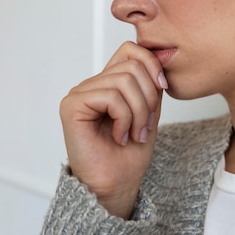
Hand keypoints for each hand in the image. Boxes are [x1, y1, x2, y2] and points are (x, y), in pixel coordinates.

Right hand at [59, 41, 166, 218]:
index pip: (131, 49)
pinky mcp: (72, 106)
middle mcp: (92, 85)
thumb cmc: (129, 155)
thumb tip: (160, 56)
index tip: (162, 89)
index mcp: (108, 83)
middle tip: (144, 126)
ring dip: (138, 112)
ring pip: (124, 81)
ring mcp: (80, 94)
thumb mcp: (149, 112)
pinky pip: (111, 96)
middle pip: (132, 66)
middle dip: (148, 97)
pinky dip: (124, 118)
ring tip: (134, 133)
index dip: (151, 64)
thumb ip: (150, 84)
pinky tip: (119, 136)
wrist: (116, 185)